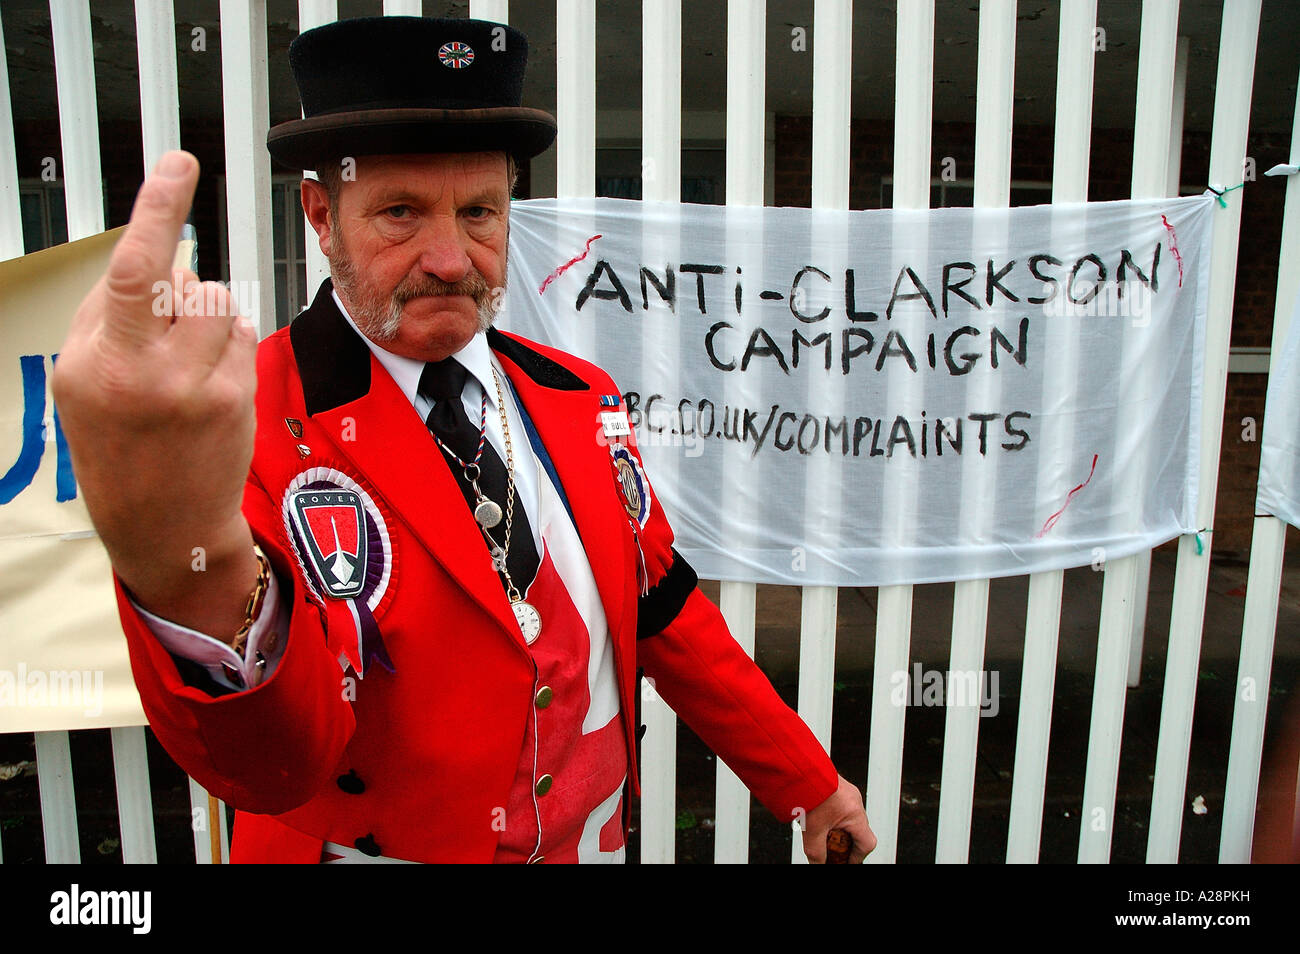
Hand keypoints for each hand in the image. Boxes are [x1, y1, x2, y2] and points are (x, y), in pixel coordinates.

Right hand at [52, 150, 259, 638]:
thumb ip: (111, 314)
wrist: (164, 527)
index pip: (132, 270)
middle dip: (180, 290)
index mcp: (96, 362)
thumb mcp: (82, 381)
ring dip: (206, 316)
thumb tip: (162, 259)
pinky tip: (208, 383)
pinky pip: (241, 334)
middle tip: (166, 335)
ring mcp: (197, 388)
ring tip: (185, 363)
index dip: (159, 210)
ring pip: (221, 303)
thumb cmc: (120, 446)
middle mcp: (145, 373)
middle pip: (186, 281)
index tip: (180, 165)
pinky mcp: (235, 399)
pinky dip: (226, 343)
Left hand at [801, 774, 875, 863]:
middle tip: (831, 851)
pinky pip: (841, 807)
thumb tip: (818, 864)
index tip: (845, 862)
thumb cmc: (808, 793)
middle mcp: (855, 801)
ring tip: (821, 834)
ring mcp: (848, 792)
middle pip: (858, 832)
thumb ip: (817, 853)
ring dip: (838, 830)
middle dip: (845, 845)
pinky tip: (817, 819)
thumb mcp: (812, 831)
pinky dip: (833, 818)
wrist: (797, 768)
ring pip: (849, 819)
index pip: (867, 843)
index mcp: (855, 814)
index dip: (857, 857)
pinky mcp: (838, 786)